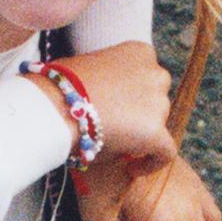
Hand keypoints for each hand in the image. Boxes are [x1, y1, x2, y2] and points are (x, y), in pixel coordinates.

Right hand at [46, 41, 175, 166]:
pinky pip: (165, 153)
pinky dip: (152, 162)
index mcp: (140, 52)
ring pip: (158, 123)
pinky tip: (131, 168)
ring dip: (141, 133)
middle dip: (138, 112)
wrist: (56, 104)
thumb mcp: (92, 70)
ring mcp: (158, 102)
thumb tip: (112, 106)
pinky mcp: (156, 131)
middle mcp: (155, 73)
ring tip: (114, 145)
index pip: (146, 75)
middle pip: (155, 98)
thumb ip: (111, 82)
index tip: (117, 107)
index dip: (133, 94)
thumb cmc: (62, 87)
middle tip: (115, 127)